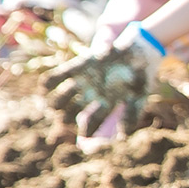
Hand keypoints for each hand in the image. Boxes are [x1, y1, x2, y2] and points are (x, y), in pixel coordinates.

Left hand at [46, 24, 163, 135]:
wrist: (140, 50)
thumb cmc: (142, 75)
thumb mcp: (141, 95)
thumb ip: (132, 114)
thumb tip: (123, 137)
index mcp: (106, 105)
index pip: (91, 124)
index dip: (86, 132)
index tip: (85, 137)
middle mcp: (92, 96)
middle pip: (71, 113)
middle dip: (65, 118)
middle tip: (64, 119)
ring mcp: (84, 81)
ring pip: (62, 97)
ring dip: (56, 103)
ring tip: (53, 106)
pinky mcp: (80, 66)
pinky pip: (59, 76)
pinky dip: (50, 82)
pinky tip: (46, 86)